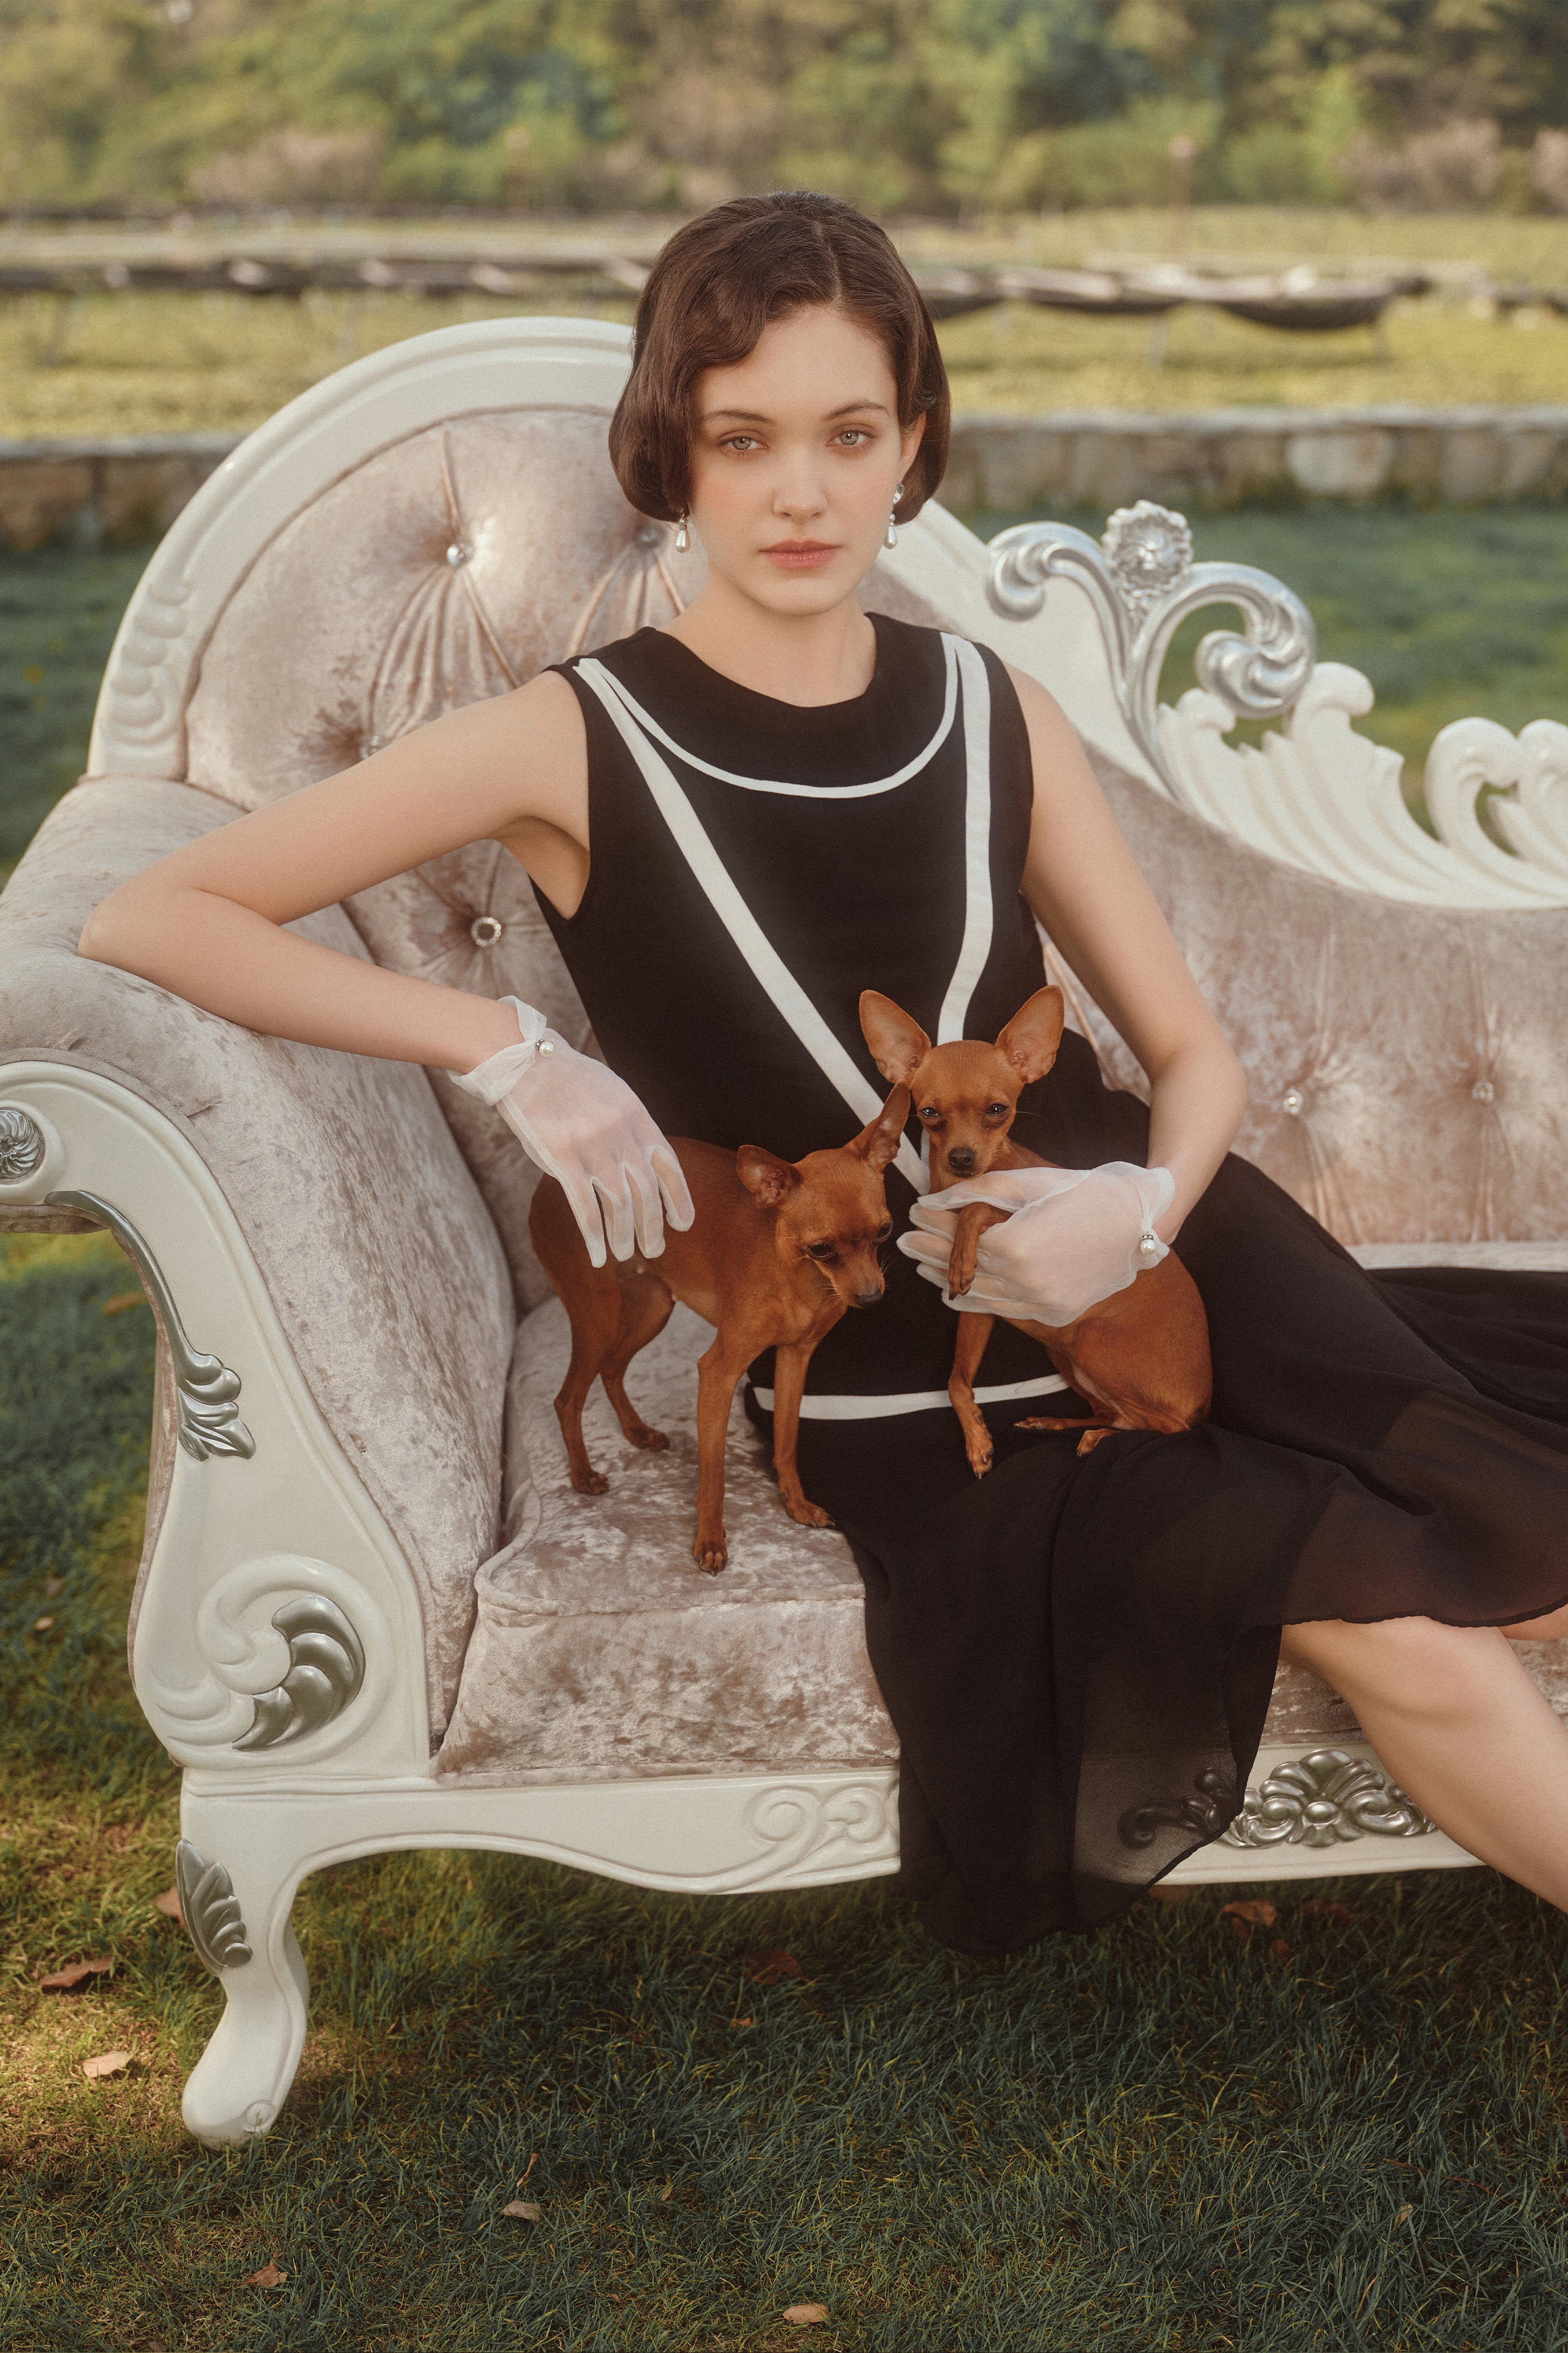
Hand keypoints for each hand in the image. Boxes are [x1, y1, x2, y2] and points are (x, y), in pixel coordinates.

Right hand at [450, 997, 693, 1267]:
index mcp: (637, 1117)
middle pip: (647, 1192)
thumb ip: (629, 1126)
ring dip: (625, 1236)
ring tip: (625, 1256)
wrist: (523, 1061)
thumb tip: (642, 1159)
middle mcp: (621, 1134)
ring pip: (620, 1206)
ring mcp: (593, 1147)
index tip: (683, 1223)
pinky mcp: (562, 1159)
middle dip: (653, 1227)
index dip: (679, 1198)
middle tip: (654, 1250)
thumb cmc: (566, 1080)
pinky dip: (595, 1237)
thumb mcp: (612, 1093)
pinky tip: (598, 1256)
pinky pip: (585, 1209)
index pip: (669, 1165)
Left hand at [898, 1161, 1174, 1324]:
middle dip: (930, 1252)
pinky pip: (1002, 1311)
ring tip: (921, 1266)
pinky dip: (974, 1302)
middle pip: (963, 1268)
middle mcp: (1024, 1282)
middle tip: (905, 1241)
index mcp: (1014, 1247)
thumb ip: (976, 1193)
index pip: (958, 1240)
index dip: (932, 1226)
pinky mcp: (1053, 1314)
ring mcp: (1040, 1303)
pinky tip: (953, 1293)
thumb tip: (932, 1200)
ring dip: (945, 1279)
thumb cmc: (1085, 1192)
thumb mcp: (1028, 1183)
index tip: (912, 1214)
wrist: (1141, 1222)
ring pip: (978, 1295)